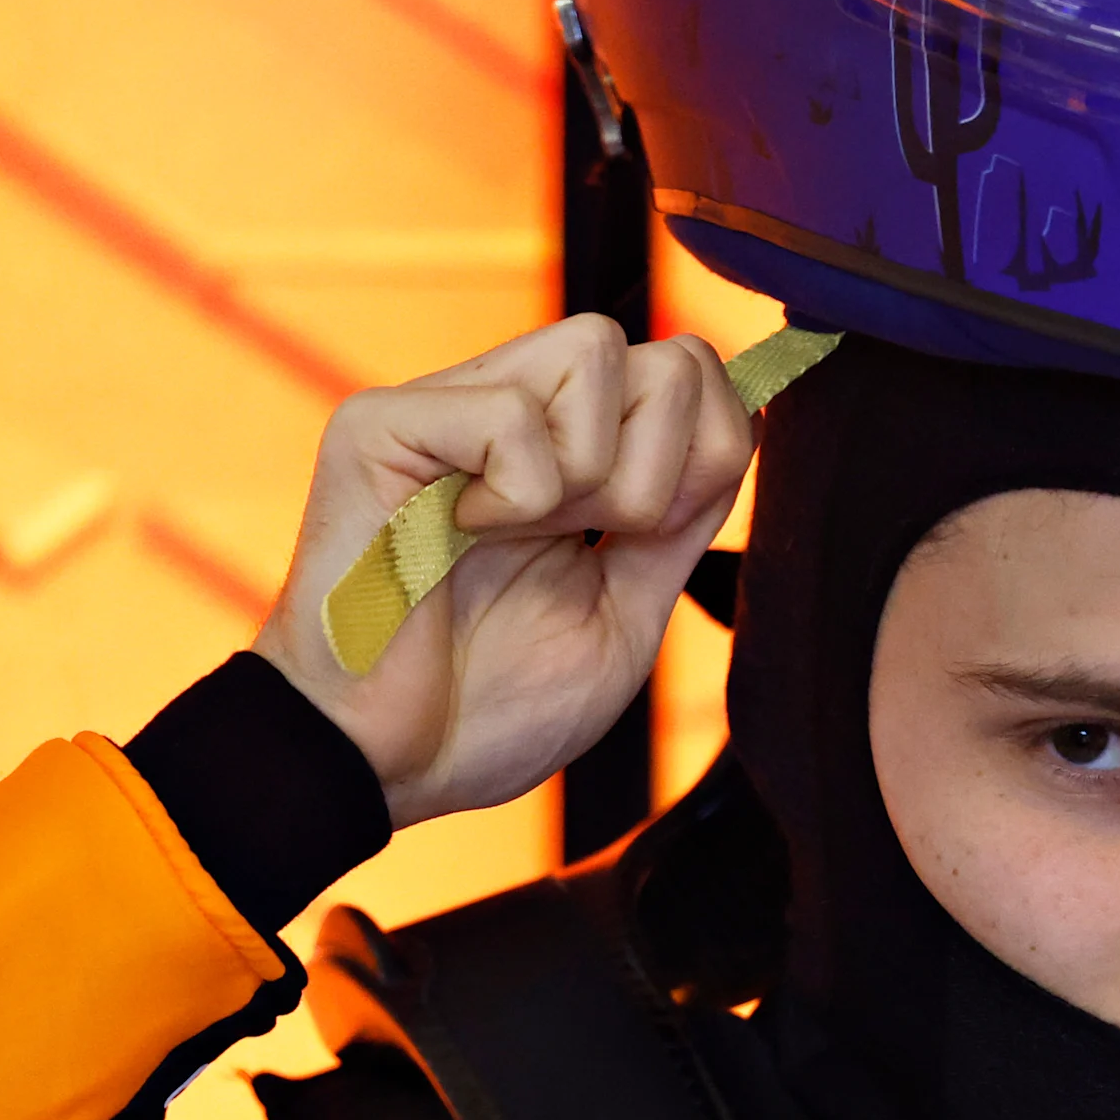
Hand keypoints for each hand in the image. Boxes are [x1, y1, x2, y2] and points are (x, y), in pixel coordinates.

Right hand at [251, 315, 755, 825]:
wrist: (382, 769)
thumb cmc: (482, 710)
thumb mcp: (620, 614)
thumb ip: (677, 526)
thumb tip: (738, 432)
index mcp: (564, 451)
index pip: (687, 373)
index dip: (706, 455)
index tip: (639, 542)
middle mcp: (508, 409)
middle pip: (663, 354)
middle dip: (661, 474)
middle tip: (583, 545)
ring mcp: (444, 408)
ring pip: (596, 349)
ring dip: (592, 478)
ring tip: (515, 542)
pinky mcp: (381, 426)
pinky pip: (513, 415)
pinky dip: (516, 497)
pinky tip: (459, 540)